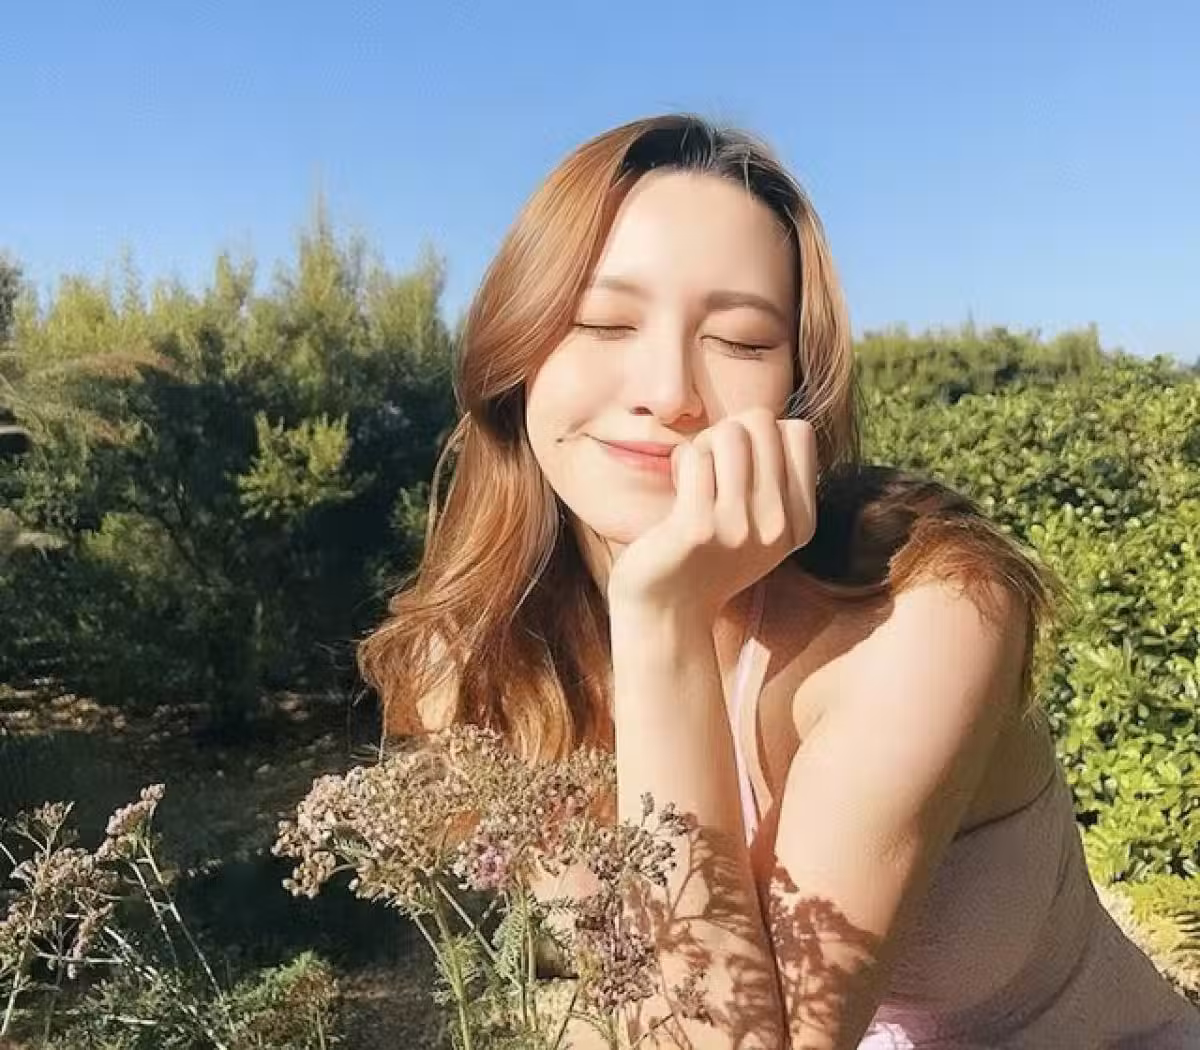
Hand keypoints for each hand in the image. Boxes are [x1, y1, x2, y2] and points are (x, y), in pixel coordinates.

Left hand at [606, 408, 817, 622]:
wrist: (668, 612)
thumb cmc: (705, 556)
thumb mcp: (759, 525)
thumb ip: (772, 478)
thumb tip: (759, 420)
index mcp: (801, 522)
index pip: (799, 431)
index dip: (763, 435)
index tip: (741, 468)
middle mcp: (778, 525)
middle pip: (761, 422)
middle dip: (728, 433)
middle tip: (711, 472)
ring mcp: (740, 527)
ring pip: (728, 432)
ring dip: (703, 447)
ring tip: (695, 482)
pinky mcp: (699, 528)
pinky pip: (695, 457)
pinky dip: (682, 464)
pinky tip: (678, 494)